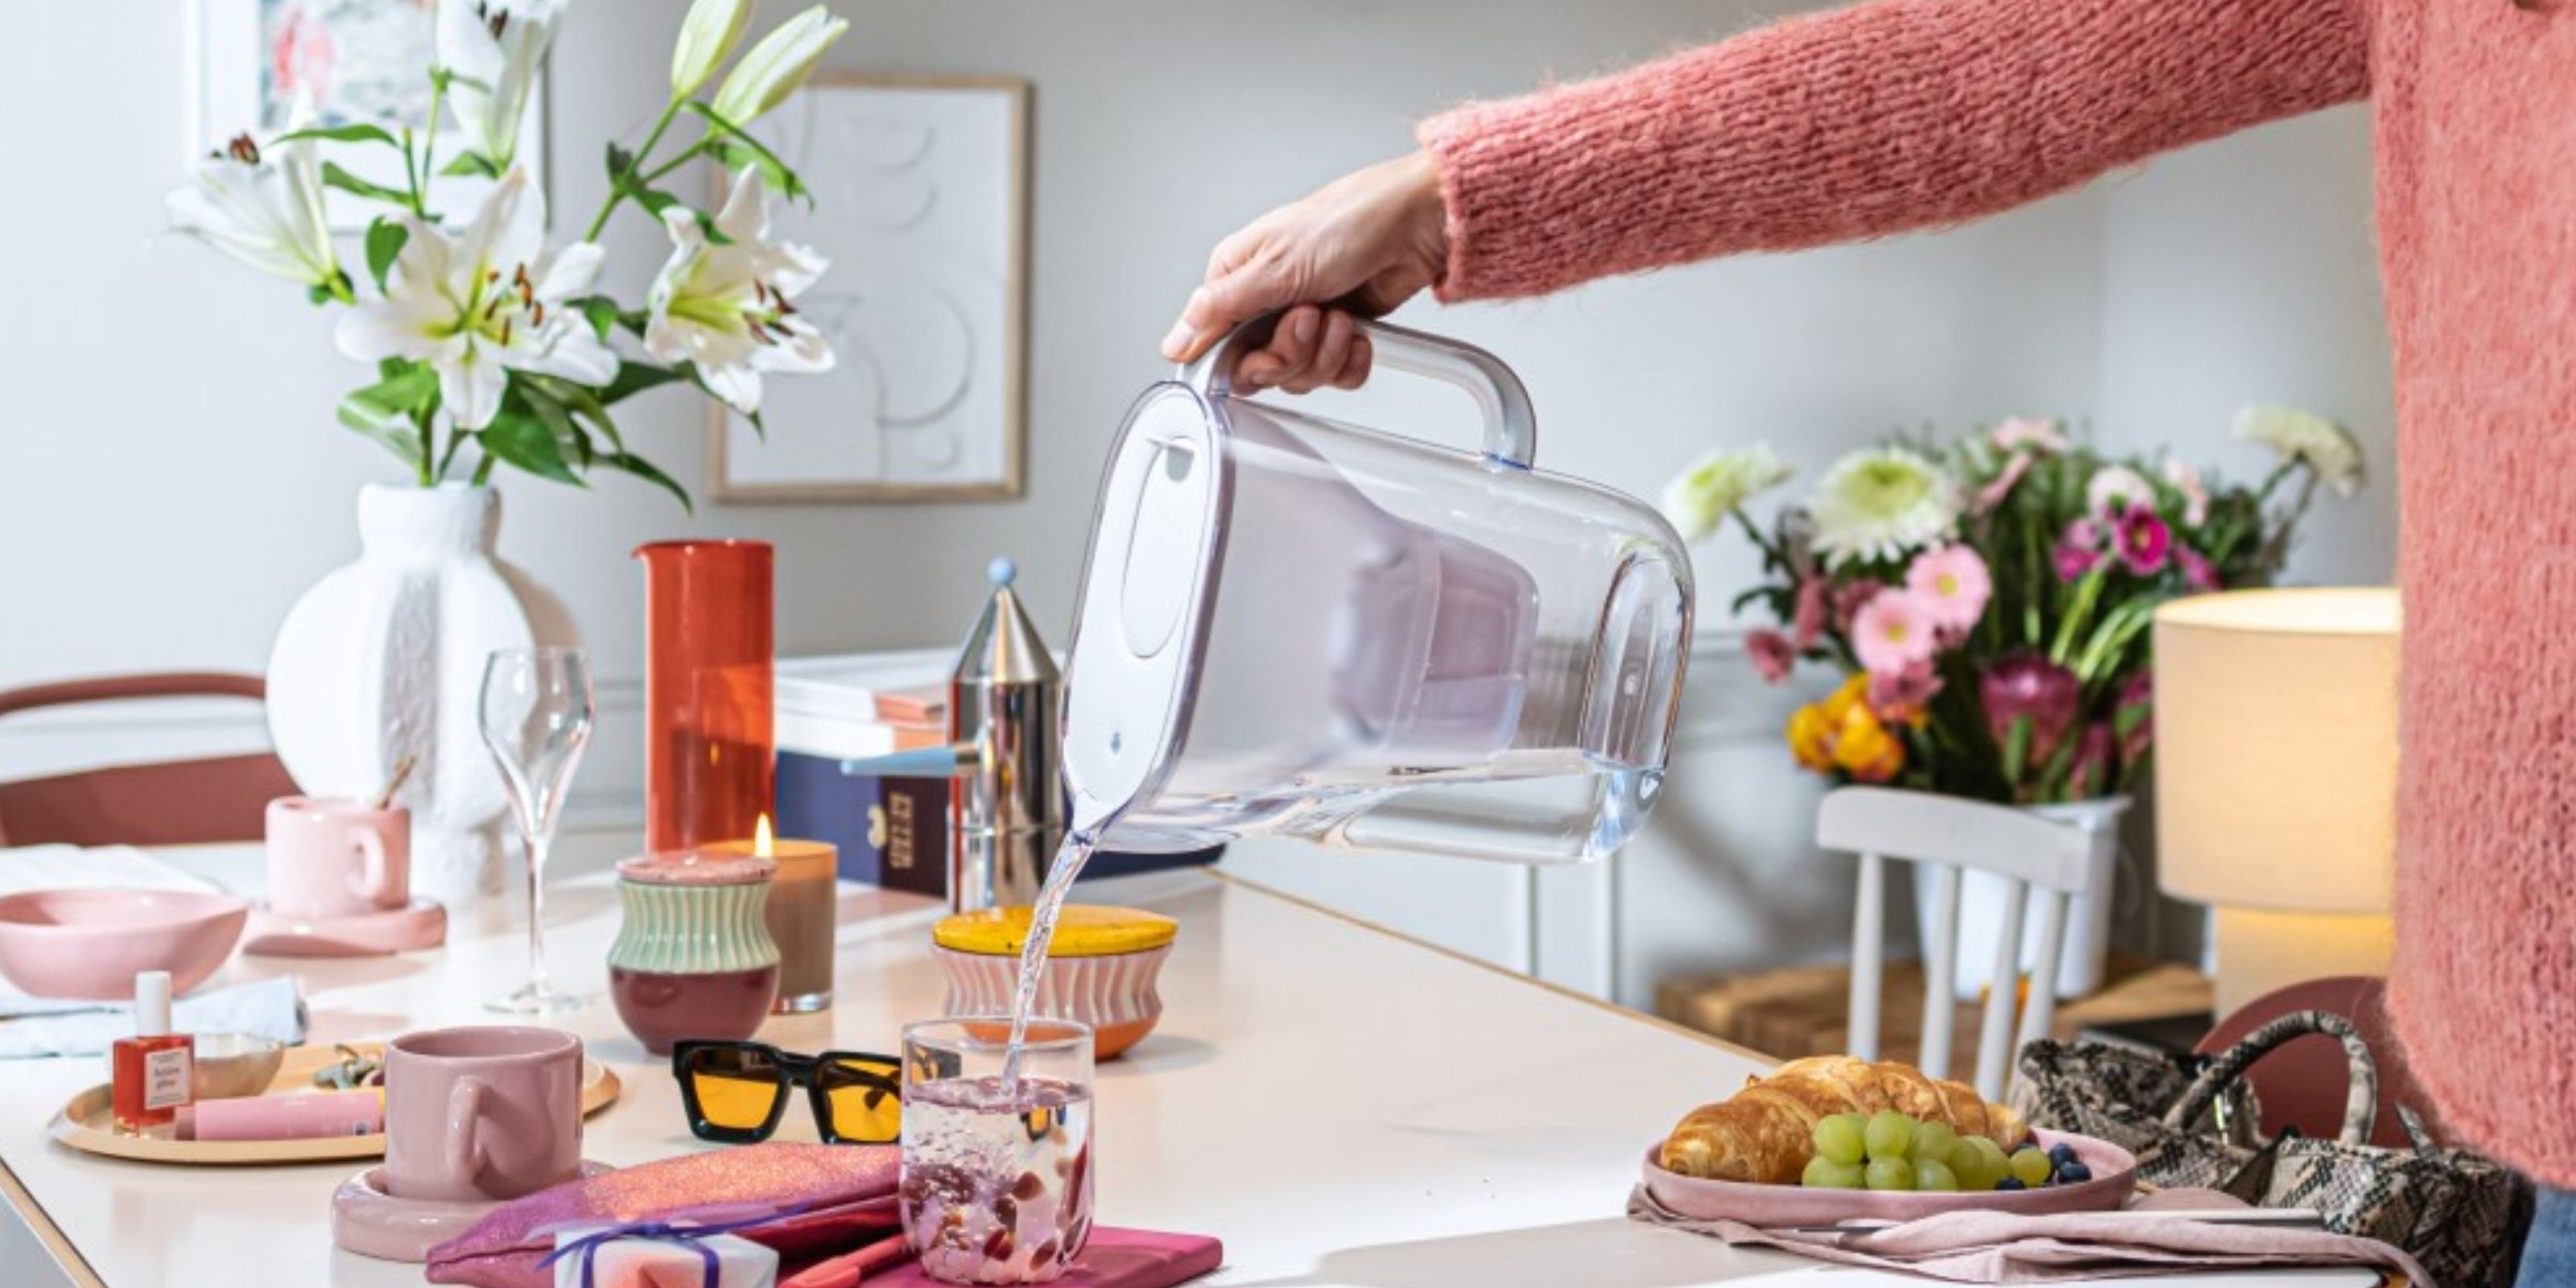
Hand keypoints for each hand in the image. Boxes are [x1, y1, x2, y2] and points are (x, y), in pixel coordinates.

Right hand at [1160, 150, 1447, 391]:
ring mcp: (1305, 321)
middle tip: (1309, 319)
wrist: (1416, 226)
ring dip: (1325, 352)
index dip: (1240, 359)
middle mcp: (1267, 302)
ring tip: (1340, 315)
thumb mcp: (1273, 267)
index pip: (1215, 345)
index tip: (1262, 350)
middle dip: (1290, 353)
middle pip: (1259, 368)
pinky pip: (1336, 376)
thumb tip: (1176, 340)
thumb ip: (1220, 310)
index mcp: (1238, 279)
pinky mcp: (1340, 335)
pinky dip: (1351, 360)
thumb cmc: (1349, 222)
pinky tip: (1358, 331)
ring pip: (1299, 376)